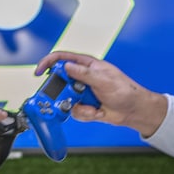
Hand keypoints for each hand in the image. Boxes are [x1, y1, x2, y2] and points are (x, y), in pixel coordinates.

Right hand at [35, 51, 167, 136]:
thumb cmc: (125, 90)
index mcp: (87, 66)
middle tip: (71, 98)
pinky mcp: (84, 106)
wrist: (133, 111)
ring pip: (66, 100)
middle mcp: (82, 78)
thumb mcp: (104, 80)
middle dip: (63, 93)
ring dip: (79, 107)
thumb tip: (67, 66)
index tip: (39, 72)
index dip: (48, 63)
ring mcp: (82, 93)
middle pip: (60, 82)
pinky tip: (98, 112)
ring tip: (93, 108)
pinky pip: (75, 112)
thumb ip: (84, 73)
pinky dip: (86, 114)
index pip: (62, 59)